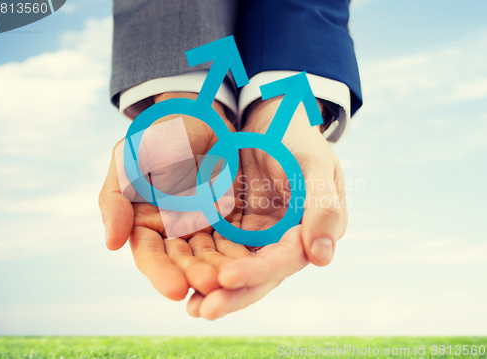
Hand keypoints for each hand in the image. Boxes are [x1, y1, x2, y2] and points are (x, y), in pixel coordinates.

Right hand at [98, 92, 248, 300]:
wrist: (195, 117)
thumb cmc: (155, 138)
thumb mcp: (128, 162)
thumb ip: (116, 201)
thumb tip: (112, 244)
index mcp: (145, 224)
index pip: (150, 255)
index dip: (161, 273)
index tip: (176, 290)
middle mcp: (173, 232)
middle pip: (183, 261)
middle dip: (196, 275)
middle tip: (211, 286)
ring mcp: (202, 226)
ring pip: (211, 255)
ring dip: (220, 270)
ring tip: (231, 281)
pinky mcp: (228, 217)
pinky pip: (235, 238)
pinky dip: (240, 252)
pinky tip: (250, 264)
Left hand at [187, 97, 347, 318]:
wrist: (272, 120)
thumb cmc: (298, 138)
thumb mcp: (315, 164)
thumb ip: (323, 206)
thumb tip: (321, 258)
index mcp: (311, 229)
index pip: (286, 258)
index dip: (258, 271)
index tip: (227, 278)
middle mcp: (285, 240)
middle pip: (260, 274)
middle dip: (233, 294)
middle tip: (202, 310)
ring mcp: (260, 235)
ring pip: (238, 267)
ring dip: (214, 287)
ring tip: (189, 305)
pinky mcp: (237, 227)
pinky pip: (219, 249)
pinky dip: (204, 264)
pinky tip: (182, 277)